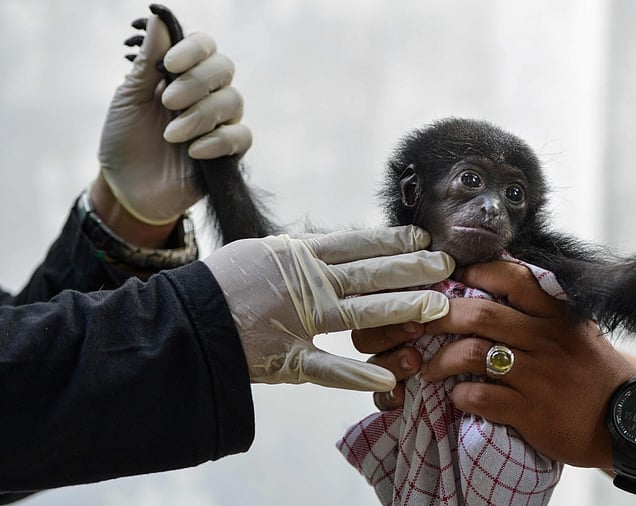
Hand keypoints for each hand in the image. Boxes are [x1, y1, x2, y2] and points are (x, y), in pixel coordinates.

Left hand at [98, 10, 250, 225]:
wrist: (126, 188)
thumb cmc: (125, 139)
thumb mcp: (128, 98)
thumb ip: (147, 61)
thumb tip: (159, 18)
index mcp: (182, 74)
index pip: (205, 46)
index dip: (193, 50)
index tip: (169, 65)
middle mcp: (206, 93)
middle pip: (224, 68)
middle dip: (196, 82)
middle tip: (167, 102)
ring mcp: (220, 122)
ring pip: (233, 101)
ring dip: (201, 116)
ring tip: (171, 136)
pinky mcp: (229, 153)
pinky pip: (241, 136)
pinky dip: (219, 141)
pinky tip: (193, 151)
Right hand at [202, 226, 454, 390]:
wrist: (179, 321)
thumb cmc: (219, 285)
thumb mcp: (260, 254)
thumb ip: (299, 255)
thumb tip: (331, 248)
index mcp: (298, 256)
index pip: (356, 243)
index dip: (392, 240)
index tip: (423, 239)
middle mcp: (305, 283)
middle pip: (369, 273)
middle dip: (412, 270)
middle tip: (448, 267)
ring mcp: (298, 320)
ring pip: (360, 313)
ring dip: (401, 309)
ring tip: (437, 308)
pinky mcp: (285, 358)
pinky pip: (326, 368)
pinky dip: (356, 375)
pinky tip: (387, 377)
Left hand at [357, 261, 635, 466]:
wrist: (628, 418)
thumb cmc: (589, 369)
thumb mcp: (573, 328)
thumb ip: (538, 306)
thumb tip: (492, 277)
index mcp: (555, 312)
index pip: (512, 276)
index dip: (475, 272)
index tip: (449, 278)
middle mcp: (546, 338)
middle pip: (480, 314)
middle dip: (439, 316)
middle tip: (418, 323)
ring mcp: (539, 375)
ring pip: (473, 355)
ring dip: (440, 360)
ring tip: (427, 367)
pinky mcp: (532, 411)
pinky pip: (481, 397)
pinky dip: (460, 396)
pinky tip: (457, 397)